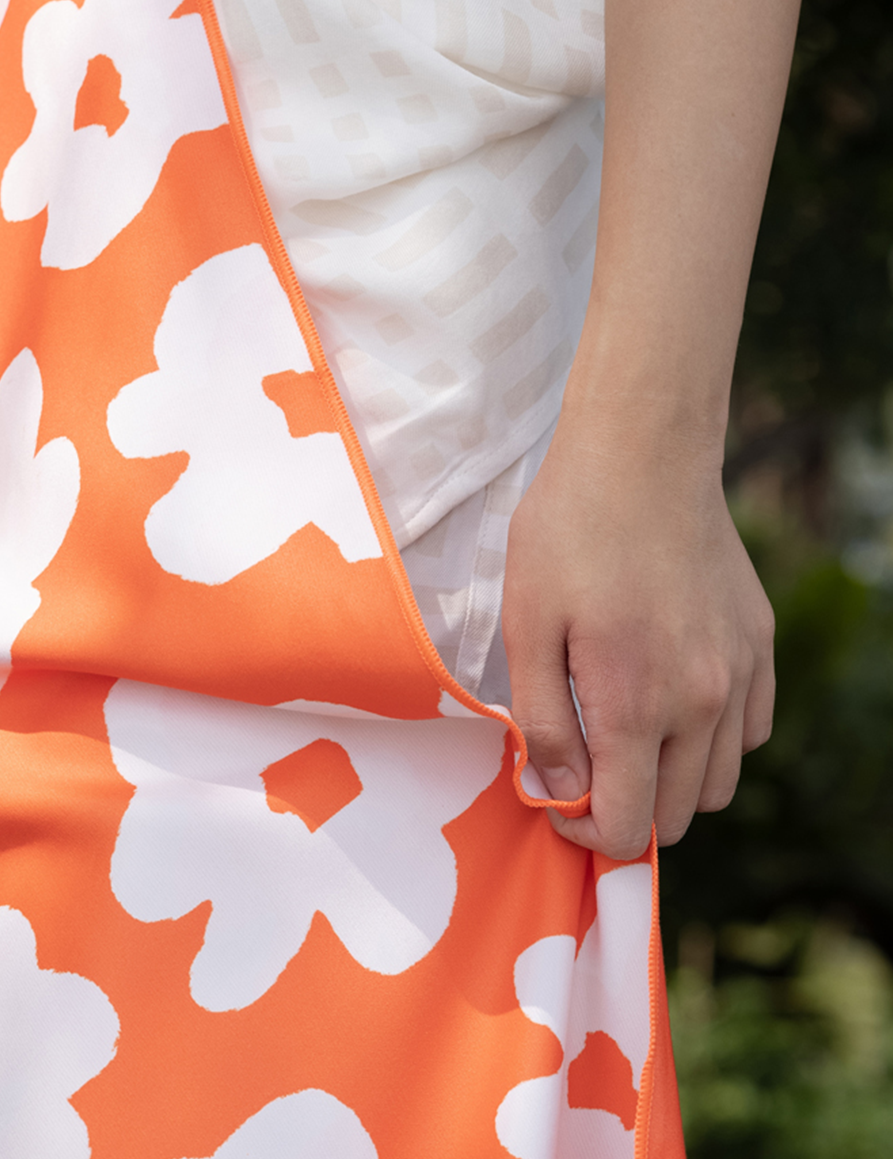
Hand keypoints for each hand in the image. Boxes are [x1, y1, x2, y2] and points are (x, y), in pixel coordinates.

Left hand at [502, 401, 775, 860]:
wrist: (641, 454)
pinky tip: (671, 701)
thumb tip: (559, 791)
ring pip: (718, 783)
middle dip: (625, 813)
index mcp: (636, 704)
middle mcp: (702, 702)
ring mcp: (740, 674)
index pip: (626, 828)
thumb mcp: (527, 625)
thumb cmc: (569, 532)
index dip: (583, 833)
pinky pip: (750, 733)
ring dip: (671, 782)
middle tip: (583, 770)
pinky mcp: (759, 644)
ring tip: (625, 737)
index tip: (555, 800)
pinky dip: (714, 741)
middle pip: (674, 817)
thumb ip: (544, 722)